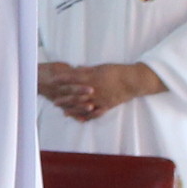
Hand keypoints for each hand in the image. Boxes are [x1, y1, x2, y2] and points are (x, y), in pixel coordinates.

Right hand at [35, 60, 92, 118]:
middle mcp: (56, 89)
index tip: (87, 80)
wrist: (33, 80)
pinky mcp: (58, 104)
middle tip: (92, 91)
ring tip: (90, 108)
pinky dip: (74, 116)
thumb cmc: (48, 70)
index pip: (68, 78)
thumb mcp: (59, 67)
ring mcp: (57, 98)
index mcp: (56, 78)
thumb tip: (82, 69)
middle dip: (81, 90)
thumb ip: (70, 71)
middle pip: (69, 89)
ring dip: (80, 106)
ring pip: (69, 102)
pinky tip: (83, 120)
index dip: (77, 79)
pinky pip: (67, 111)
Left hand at [44, 62, 161, 121]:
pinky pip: (96, 113)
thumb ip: (87, 69)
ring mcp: (101, 99)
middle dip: (64, 98)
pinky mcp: (107, 105)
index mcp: (93, 78)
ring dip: (73, 110)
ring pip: (84, 106)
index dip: (63, 80)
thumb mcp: (101, 67)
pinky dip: (88, 116)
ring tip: (64, 113)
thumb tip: (76, 68)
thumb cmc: (117, 71)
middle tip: (55, 102)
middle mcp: (95, 90)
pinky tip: (81, 120)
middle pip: (76, 95)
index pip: (74, 79)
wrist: (133, 80)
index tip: (53, 81)